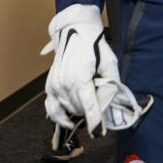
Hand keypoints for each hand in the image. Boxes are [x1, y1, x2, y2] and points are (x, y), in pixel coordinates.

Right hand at [41, 4, 151, 136]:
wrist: (75, 30)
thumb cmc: (94, 45)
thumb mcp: (109, 62)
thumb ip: (111, 83)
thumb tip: (113, 100)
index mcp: (81, 78)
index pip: (89, 106)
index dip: (95, 122)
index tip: (99, 133)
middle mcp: (65, 84)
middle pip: (79, 110)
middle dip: (90, 113)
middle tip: (100, 109)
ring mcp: (55, 86)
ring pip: (67, 110)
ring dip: (78, 113)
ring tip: (88, 110)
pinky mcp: (49, 86)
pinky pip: (52, 108)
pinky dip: (59, 116)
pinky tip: (68, 120)